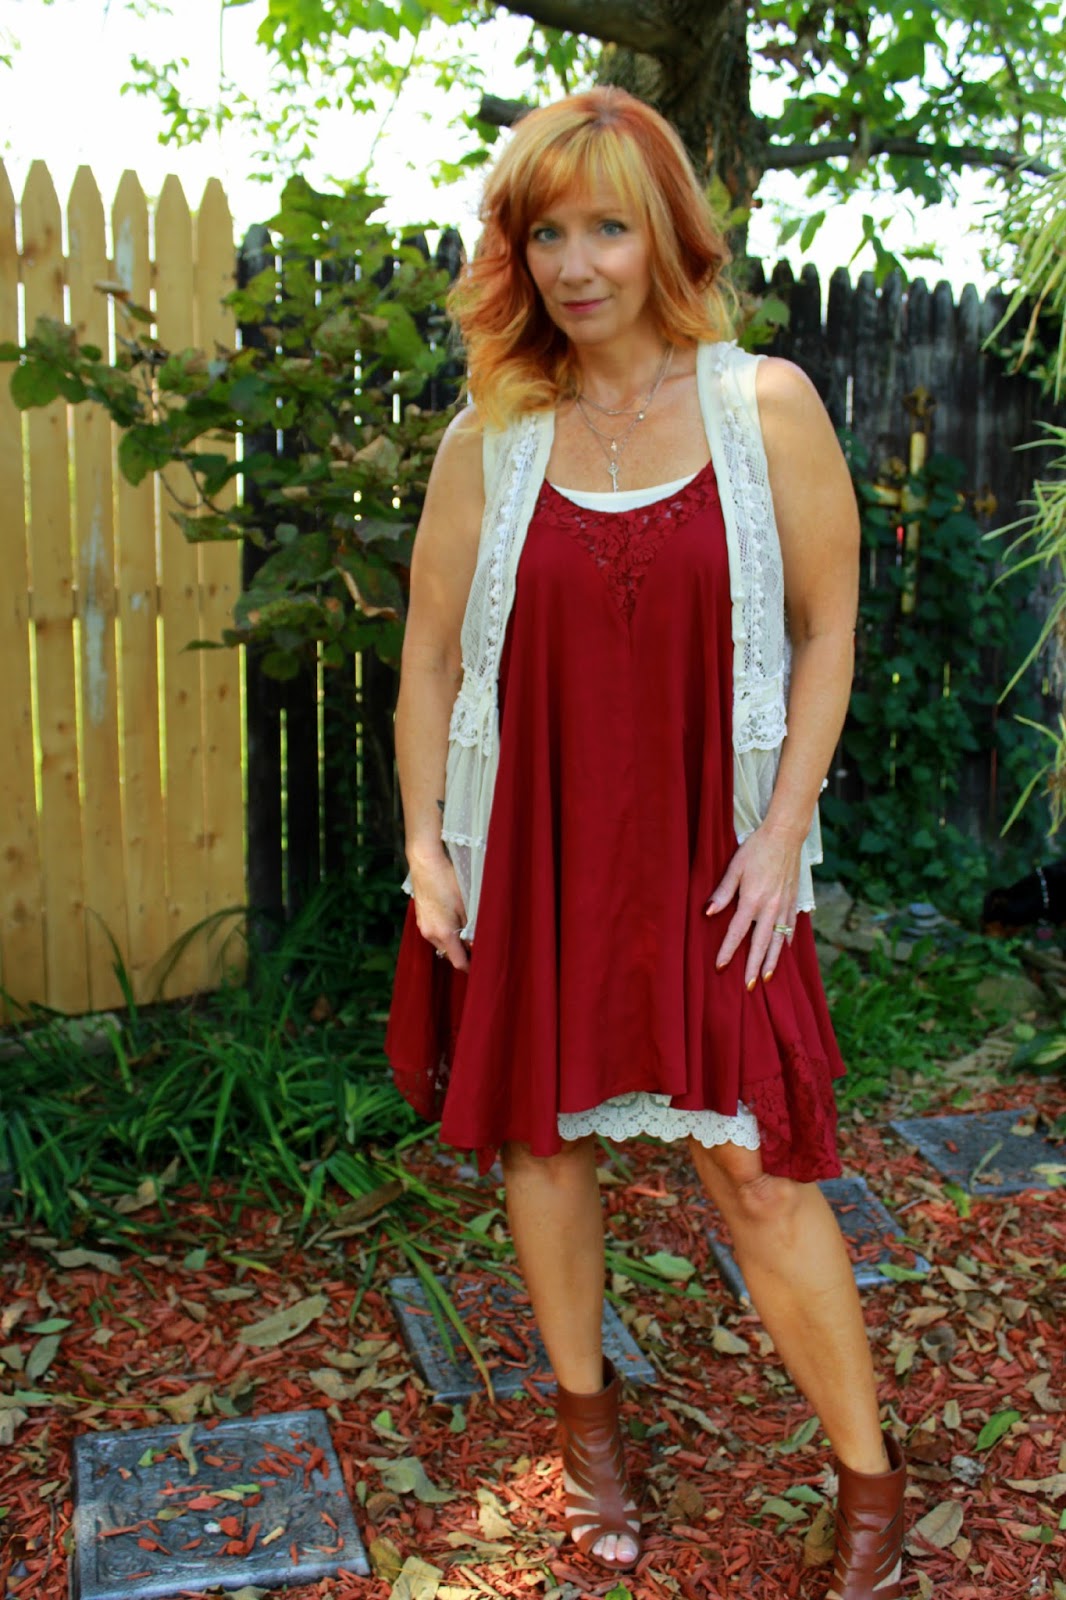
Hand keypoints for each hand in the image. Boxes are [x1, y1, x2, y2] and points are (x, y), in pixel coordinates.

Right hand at [409, 850, 470, 971]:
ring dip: (453, 942)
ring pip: (441, 943)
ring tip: (466, 930)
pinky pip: (434, 933)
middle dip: (462, 953)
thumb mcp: (467, 904)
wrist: (425, 863)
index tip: (480, 966)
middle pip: (448, 954)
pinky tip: (453, 919)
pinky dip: (444, 933)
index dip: (470, 967)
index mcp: (444, 933)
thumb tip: (477, 943)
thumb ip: (472, 927)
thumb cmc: (448, 880)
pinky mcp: (420, 918)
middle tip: (477, 946)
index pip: (457, 961)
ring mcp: (423, 926)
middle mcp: (430, 933)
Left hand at [705, 825, 800, 987]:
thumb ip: (723, 892)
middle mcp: (770, 907)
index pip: (737, 932)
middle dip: (754, 967)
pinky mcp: (793, 901)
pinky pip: (790, 928)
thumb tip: (708, 912)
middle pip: (760, 944)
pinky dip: (786, 942)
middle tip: (749, 986)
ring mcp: (784, 906)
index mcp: (752, 900)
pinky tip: (783, 952)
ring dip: (772, 961)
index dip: (728, 951)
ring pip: (778, 941)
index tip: (721, 967)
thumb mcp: (735, 867)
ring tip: (767, 978)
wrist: (785, 836)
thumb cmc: (756, 849)